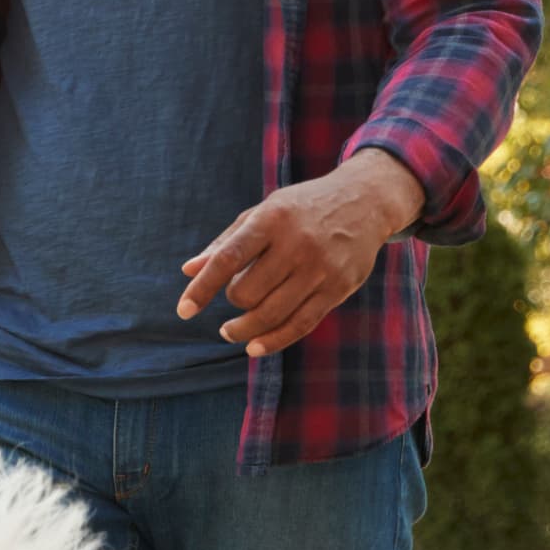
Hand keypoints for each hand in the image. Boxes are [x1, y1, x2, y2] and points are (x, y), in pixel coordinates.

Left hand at [177, 149, 423, 358]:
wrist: (365, 201)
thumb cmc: (302, 208)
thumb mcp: (262, 212)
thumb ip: (225, 243)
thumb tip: (188, 271)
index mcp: (271, 219)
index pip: (228, 259)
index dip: (202, 287)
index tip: (184, 311)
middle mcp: (296, 244)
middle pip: (247, 292)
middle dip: (233, 300)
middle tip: (236, 295)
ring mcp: (320, 268)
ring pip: (272, 314)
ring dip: (244, 329)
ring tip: (230, 330)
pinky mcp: (338, 288)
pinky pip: (301, 324)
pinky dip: (273, 341)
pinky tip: (253, 348)